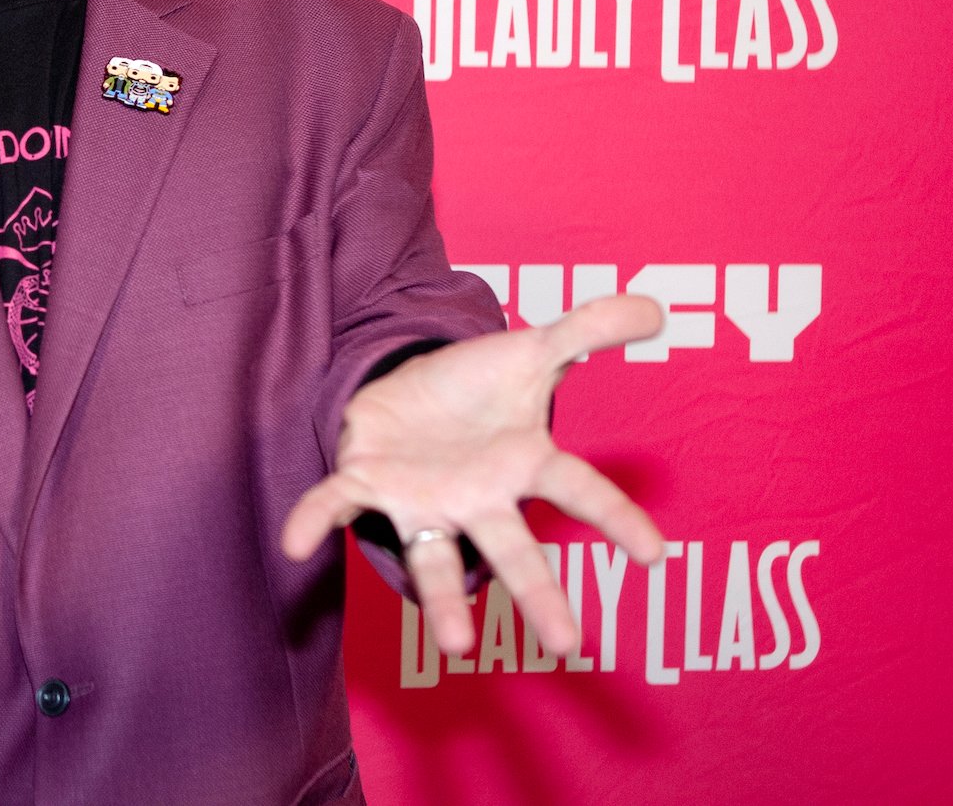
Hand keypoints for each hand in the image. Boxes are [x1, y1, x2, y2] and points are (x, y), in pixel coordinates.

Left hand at [279, 294, 666, 656]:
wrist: (406, 388)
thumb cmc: (478, 389)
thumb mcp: (533, 352)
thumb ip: (589, 330)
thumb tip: (657, 307)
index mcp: (522, 464)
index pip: (579, 490)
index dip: (617, 519)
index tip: (655, 556)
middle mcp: (477, 498)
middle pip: (512, 548)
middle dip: (537, 594)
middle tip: (565, 644)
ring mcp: (423, 500)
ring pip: (434, 556)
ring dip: (442, 598)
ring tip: (452, 643)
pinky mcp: (369, 485)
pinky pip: (339, 505)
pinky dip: (316, 520)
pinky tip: (295, 543)